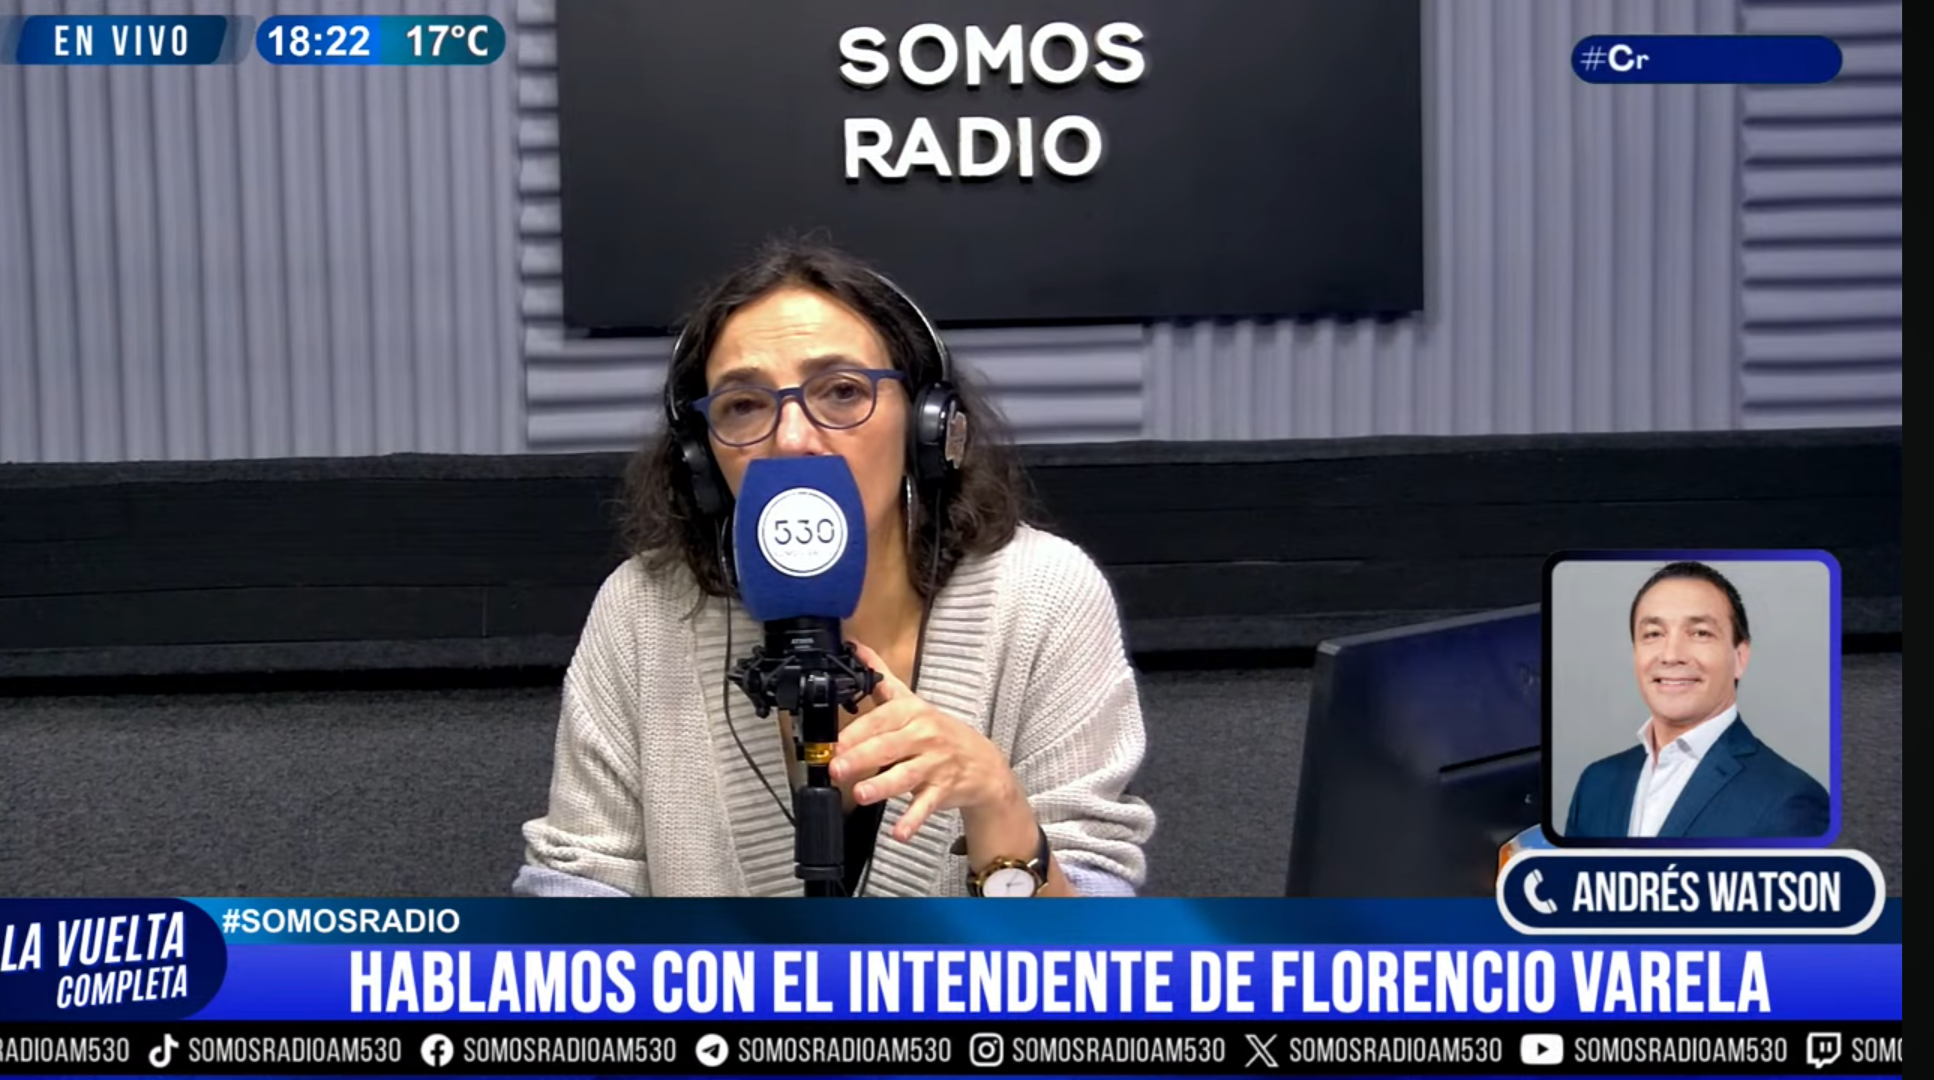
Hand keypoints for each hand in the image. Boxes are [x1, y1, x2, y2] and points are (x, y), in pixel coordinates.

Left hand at [831, 641, 1023, 841]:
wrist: (984, 764)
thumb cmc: (939, 732)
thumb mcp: (912, 702)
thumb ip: (882, 678)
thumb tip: (856, 648)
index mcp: (913, 713)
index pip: (883, 719)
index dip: (858, 731)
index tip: (837, 743)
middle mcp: (924, 737)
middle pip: (890, 747)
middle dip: (862, 757)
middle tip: (837, 767)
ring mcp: (934, 765)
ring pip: (906, 776)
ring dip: (883, 786)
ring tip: (861, 794)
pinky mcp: (942, 791)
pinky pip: (926, 807)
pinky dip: (913, 820)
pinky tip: (899, 832)